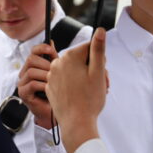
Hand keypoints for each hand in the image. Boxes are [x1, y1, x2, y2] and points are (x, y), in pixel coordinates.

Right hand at [17, 43, 57, 127]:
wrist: (55, 112)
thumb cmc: (56, 92)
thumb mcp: (56, 72)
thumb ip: (53, 59)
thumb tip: (51, 41)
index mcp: (32, 66)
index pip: (33, 51)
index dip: (42, 48)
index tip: (52, 50)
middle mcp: (24, 73)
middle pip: (31, 59)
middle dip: (45, 64)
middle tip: (55, 72)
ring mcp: (22, 83)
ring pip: (31, 71)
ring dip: (45, 76)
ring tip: (53, 82)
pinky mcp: (23, 93)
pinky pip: (32, 84)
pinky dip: (43, 85)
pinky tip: (49, 90)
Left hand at [46, 28, 108, 152]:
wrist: (76, 123)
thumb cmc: (89, 99)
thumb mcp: (98, 72)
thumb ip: (98, 49)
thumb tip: (100, 30)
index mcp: (70, 56)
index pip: (90, 49)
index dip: (99, 60)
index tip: (101, 73)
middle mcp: (58, 63)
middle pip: (81, 59)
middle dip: (92, 69)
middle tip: (101, 85)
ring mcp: (52, 75)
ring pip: (73, 70)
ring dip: (84, 78)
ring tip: (92, 92)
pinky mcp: (50, 86)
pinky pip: (65, 80)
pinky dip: (73, 86)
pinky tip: (80, 97)